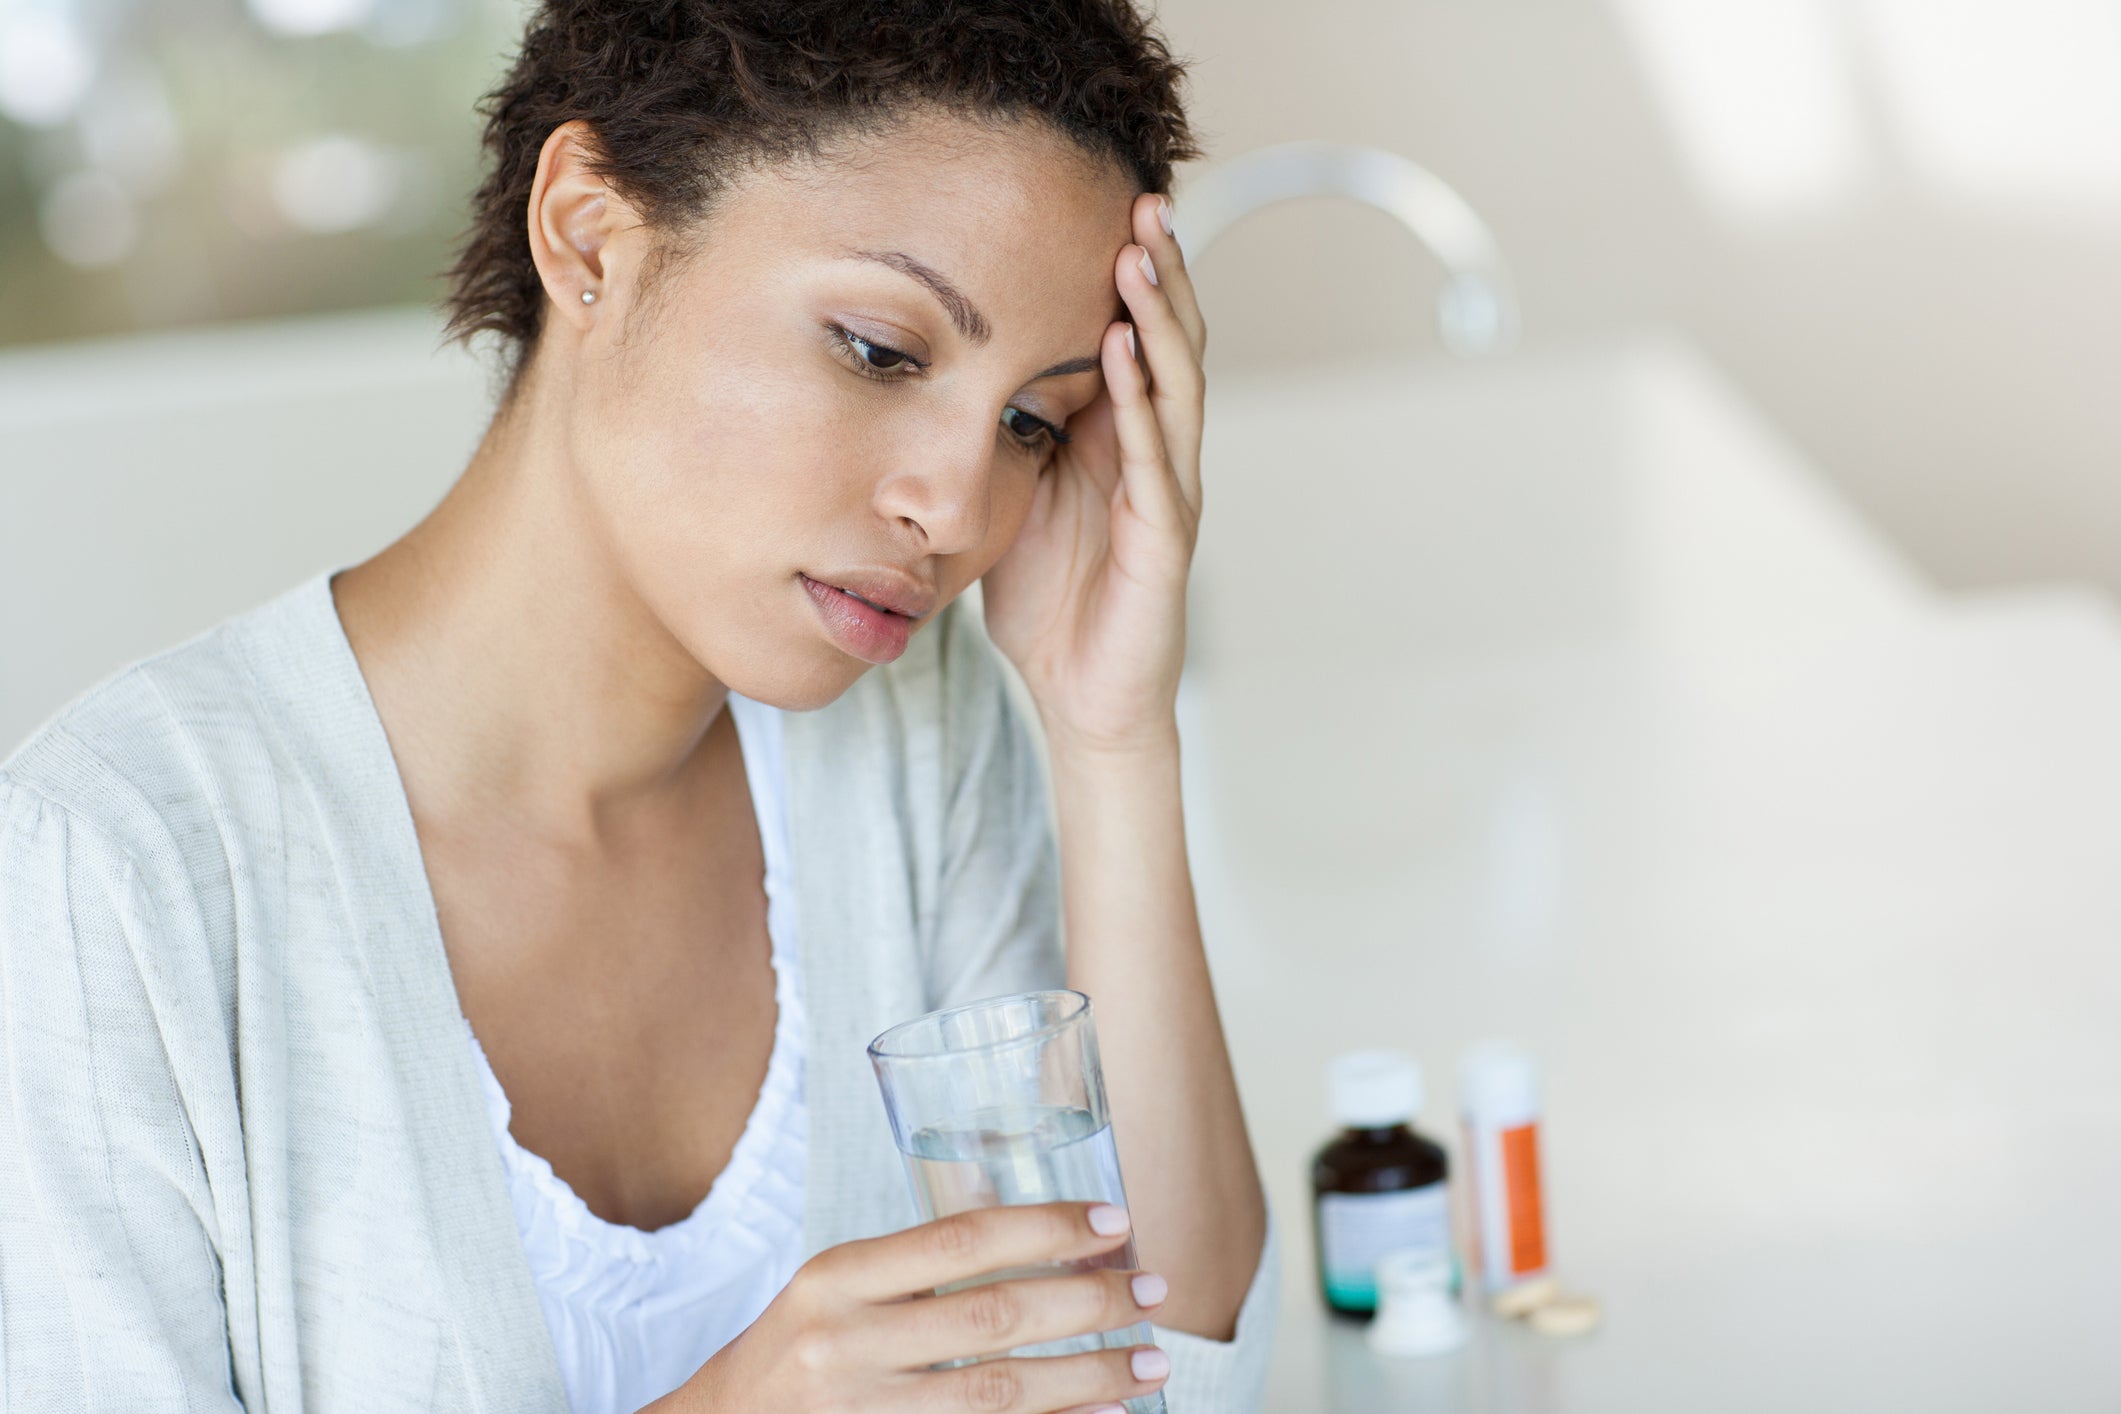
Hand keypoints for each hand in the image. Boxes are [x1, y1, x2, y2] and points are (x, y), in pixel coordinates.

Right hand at [651, 1202, 1171, 1413]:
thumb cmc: (793, 1352)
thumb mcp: (834, 1291)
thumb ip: (916, 1270)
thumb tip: (1048, 1247)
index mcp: (836, 1278)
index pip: (960, 1241)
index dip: (1048, 1229)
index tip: (1116, 1224)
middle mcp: (845, 1344)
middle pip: (993, 1317)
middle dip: (1089, 1303)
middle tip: (1155, 1292)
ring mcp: (862, 1413)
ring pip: (1000, 1393)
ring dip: (1089, 1375)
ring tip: (1152, 1361)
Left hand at [981, 191, 1205, 756]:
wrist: (1080, 698)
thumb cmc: (1051, 604)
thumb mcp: (1014, 500)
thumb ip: (1008, 439)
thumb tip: (958, 373)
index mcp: (1118, 444)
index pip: (1137, 342)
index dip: (1133, 279)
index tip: (1110, 206)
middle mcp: (1153, 457)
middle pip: (1171, 346)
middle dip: (1161, 273)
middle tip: (1144, 201)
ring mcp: (1166, 496)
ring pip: (1177, 388)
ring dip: (1162, 318)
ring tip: (1140, 254)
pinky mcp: (1164, 542)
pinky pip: (1157, 462)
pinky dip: (1142, 404)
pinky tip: (1126, 353)